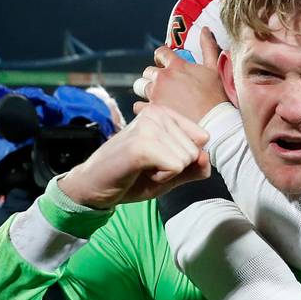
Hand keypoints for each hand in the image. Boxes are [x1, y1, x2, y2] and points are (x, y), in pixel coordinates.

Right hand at [59, 105, 210, 208]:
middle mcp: (157, 113)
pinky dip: (161, 178)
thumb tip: (207, 157)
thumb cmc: (131, 177)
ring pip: (187, 159)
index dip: (184, 159)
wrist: (93, 186)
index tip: (159, 160)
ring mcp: (148, 126)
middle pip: (196, 150)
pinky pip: (176, 167)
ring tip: (143, 168)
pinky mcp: (141, 144)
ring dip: (167, 173)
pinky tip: (140, 172)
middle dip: (176, 167)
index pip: (203, 138)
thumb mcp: (170, 174)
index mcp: (164, 113)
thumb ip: (194, 167)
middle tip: (148, 166)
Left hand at [133, 28, 226, 121]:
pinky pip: (137, 106)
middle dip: (154, 76)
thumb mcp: (214, 69)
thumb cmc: (215, 97)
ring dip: (146, 90)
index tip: (163, 63)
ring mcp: (155, 95)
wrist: (213, 123)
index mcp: (176, 66)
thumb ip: (208, 47)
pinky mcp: (151, 111)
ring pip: (140, 87)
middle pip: (148, 72)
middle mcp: (162, 78)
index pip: (161, 53)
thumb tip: (205, 30)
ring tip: (157, 97)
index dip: (161, 57)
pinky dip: (143, 107)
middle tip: (163, 85)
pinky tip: (152, 110)